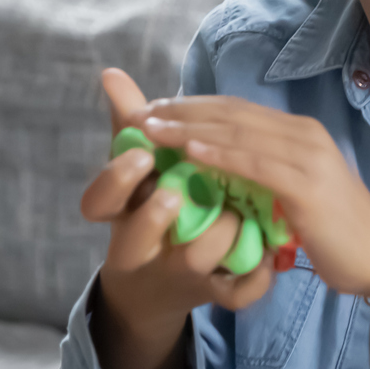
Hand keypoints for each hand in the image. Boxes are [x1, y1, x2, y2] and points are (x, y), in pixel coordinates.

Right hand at [81, 69, 275, 331]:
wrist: (160, 286)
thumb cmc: (151, 211)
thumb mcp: (139, 172)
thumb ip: (128, 126)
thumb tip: (111, 73)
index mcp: (119, 216)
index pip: (97, 203)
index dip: (115, 178)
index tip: (142, 148)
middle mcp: (143, 250)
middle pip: (141, 237)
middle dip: (157, 212)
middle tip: (177, 191)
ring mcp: (181, 275)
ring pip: (197, 259)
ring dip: (221, 233)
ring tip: (240, 211)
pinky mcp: (216, 295)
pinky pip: (236, 294)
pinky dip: (255, 277)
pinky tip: (272, 257)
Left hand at [137, 94, 369, 312]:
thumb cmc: (337, 232)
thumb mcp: (295, 193)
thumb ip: (265, 173)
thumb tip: (223, 168)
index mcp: (299, 134)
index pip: (236, 110)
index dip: (191, 107)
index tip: (150, 111)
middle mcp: (304, 135)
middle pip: (231, 114)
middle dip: (181, 111)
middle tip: (138, 114)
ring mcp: (308, 157)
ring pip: (238, 132)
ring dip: (189, 127)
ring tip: (150, 128)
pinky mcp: (307, 185)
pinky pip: (255, 163)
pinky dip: (220, 153)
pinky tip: (189, 151)